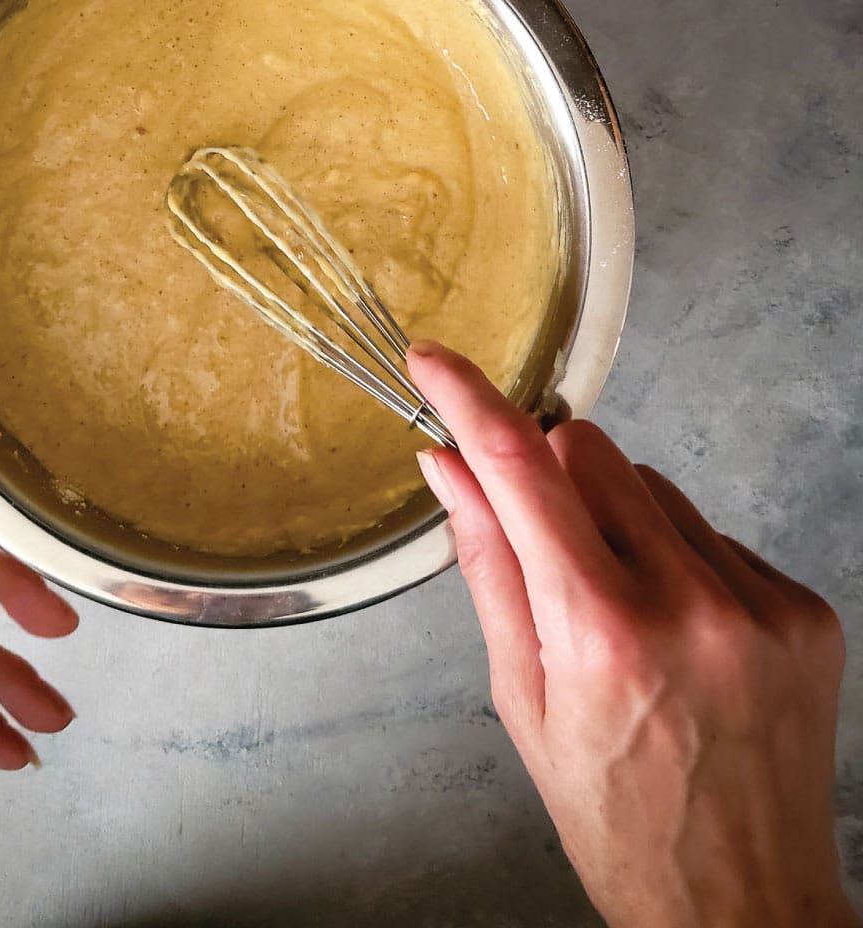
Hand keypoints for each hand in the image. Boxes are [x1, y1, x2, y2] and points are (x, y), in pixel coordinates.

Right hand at [407, 340, 856, 927]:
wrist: (737, 901)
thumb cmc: (612, 814)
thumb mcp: (518, 696)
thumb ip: (485, 564)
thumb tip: (447, 470)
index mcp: (598, 632)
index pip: (520, 473)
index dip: (469, 401)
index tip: (435, 363)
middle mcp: (688, 602)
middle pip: (592, 454)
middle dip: (548, 474)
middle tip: (540, 542)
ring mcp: (757, 602)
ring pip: (653, 484)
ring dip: (615, 514)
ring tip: (616, 604)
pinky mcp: (801, 606)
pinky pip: (710, 530)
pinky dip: (676, 553)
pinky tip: (673, 623)